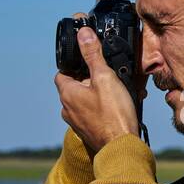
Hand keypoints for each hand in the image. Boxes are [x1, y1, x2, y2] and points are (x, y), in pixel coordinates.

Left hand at [55, 6, 141, 156]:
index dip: (73, 65)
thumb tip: (83, 34)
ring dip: (97, 96)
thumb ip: (93, 55)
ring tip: (116, 93)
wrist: (121, 149)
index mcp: (67, 94)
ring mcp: (77, 123)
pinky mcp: (88, 133)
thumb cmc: (113, 114)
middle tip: (108, 77)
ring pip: (84, 102)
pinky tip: (118, 109)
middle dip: (89, 80)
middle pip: (74, 87)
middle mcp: (67, 109)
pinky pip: (92, 116)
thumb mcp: (105, 78)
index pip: (62, 73)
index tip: (88, 62)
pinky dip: (101, 110)